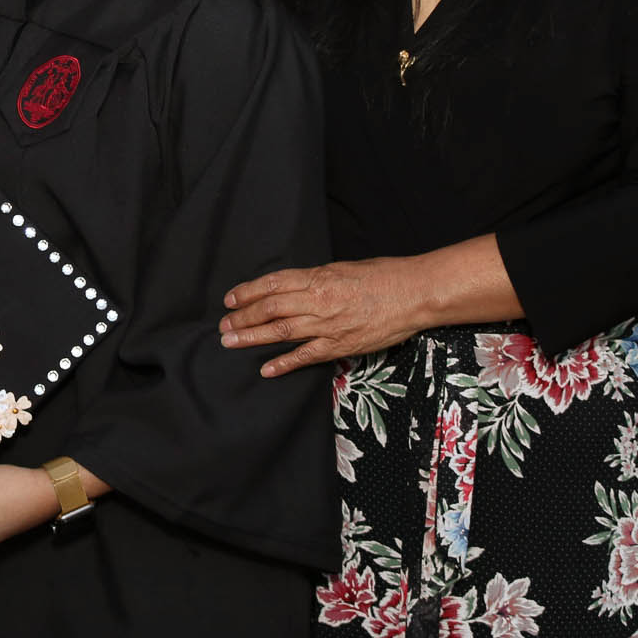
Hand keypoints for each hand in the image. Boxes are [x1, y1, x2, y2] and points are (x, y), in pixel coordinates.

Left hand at [219, 258, 428, 376]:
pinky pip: (306, 356)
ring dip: (252, 338)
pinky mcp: (340, 346)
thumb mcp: (341, 268)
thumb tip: (292, 287)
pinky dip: (284, 363)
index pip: (272, 284)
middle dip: (242, 317)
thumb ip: (315, 279)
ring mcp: (328, 325)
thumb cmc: (382, 276)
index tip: (230, 299)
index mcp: (317, 277)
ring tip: (231, 342)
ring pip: (281, 332)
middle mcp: (318, 300)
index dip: (247, 292)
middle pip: (270, 309)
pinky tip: (266, 369)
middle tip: (224, 326)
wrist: (413, 295)